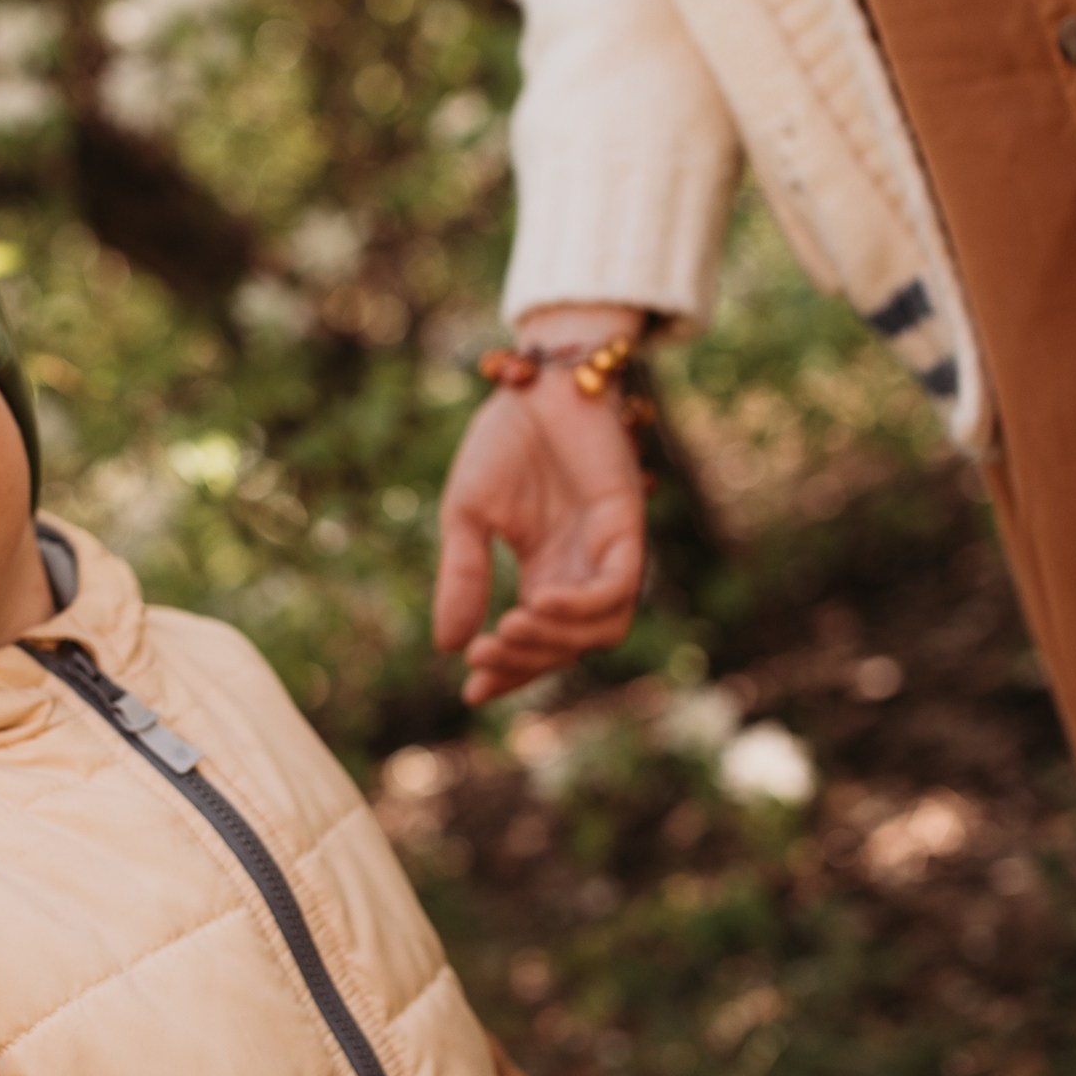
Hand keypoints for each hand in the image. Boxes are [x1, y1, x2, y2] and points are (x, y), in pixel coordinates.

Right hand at [434, 302, 647, 706]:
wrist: (536, 382)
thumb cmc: (505, 442)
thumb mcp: (467, 518)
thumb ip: (462, 578)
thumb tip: (448, 647)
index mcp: (545, 572)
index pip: (535, 642)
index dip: (508, 673)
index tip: (469, 693)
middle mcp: (581, 571)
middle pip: (569, 647)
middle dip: (525, 662)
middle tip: (482, 656)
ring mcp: (608, 552)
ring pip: (601, 631)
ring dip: (555, 642)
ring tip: (508, 630)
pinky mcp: (627, 528)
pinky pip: (616, 591)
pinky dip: (581, 609)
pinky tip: (537, 603)